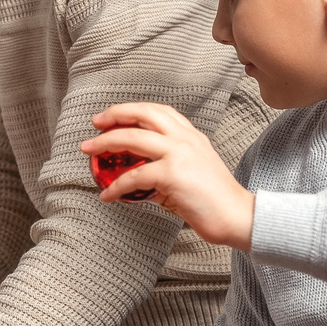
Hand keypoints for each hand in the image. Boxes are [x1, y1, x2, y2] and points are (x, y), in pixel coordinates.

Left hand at [84, 103, 254, 248]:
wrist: (238, 216)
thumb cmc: (214, 198)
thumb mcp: (194, 169)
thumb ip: (168, 164)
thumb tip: (138, 174)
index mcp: (191, 135)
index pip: (158, 110)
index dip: (131, 110)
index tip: (111, 116)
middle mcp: (185, 139)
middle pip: (142, 114)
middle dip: (114, 115)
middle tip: (95, 125)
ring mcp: (179, 154)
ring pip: (131, 139)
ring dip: (104, 144)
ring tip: (88, 152)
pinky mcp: (172, 175)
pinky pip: (134, 177)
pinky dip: (115, 186)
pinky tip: (107, 195)